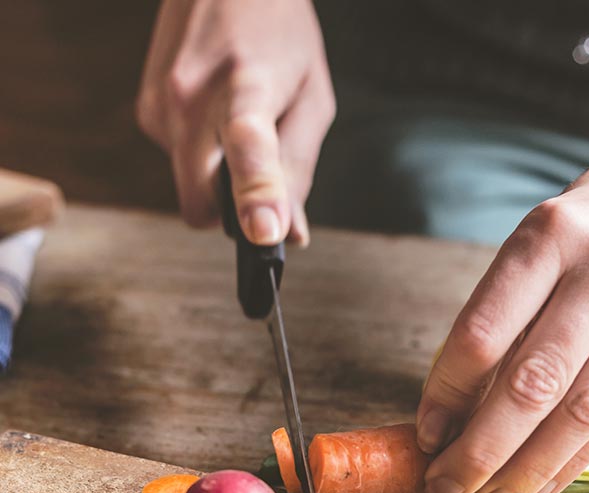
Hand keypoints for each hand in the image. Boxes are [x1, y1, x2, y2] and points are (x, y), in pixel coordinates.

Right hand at [136, 0, 334, 245]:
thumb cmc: (277, 32)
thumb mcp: (312, 98)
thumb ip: (299, 169)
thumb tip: (290, 234)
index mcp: (245, 86)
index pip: (247, 146)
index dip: (256, 194)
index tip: (263, 232)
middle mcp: (191, 97)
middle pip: (200, 204)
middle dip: (229, 211)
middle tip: (262, 180)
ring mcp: (160, 105)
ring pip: (189, 188)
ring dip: (217, 176)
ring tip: (239, 122)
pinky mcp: (146, 112)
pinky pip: (179, 165)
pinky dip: (202, 155)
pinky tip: (214, 114)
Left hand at [417, 81, 588, 492]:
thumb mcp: (536, 241)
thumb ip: (501, 315)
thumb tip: (453, 409)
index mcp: (548, 237)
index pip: (482, 333)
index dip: (445, 395)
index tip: (425, 433)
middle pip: (531, 385)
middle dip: (479, 450)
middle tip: (443, 485)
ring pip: (579, 413)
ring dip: (525, 469)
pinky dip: (571, 461)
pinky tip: (538, 483)